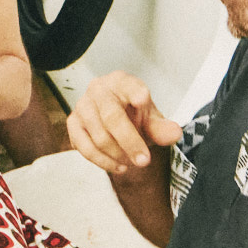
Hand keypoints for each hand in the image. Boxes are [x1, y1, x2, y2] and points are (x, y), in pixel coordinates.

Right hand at [67, 72, 181, 177]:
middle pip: (112, 116)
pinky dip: (103, 161)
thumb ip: (161, 127)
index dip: (134, 92)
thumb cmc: (134, 117)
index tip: (143, 99)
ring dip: (118, 154)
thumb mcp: (151, 120)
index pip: (128, 85)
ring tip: (132, 163)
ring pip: (99, 135)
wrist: (115, 123)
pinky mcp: (73, 123)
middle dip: (129, 142)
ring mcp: (82, 105)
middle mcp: (98, 89)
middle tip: (144, 161)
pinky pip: (84, 146)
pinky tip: (118, 167)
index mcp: (120, 81)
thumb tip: (175, 133)